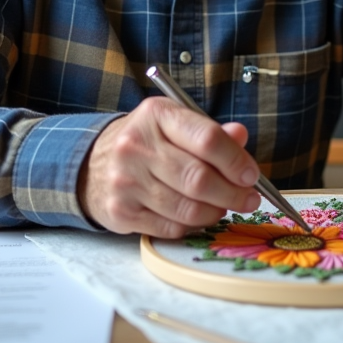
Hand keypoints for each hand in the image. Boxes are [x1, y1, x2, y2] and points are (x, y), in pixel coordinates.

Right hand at [78, 97, 261, 236]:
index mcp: (156, 115)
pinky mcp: (121, 212)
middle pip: (199, 178)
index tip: (251, 175)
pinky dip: (192, 225)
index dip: (236, 161)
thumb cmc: (146, 142)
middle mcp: (136, 146)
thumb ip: (210, 132)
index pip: (207, 139)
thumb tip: (241, 137)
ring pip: (187, 208)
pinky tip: (197, 216)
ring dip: (215, 212)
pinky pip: (171, 227)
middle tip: (249, 199)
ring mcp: (125, 181)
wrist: (91, 164)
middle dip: (233, 193)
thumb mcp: (174, 124)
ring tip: (224, 207)